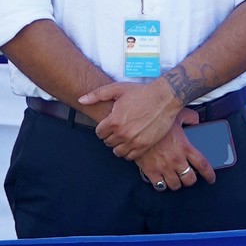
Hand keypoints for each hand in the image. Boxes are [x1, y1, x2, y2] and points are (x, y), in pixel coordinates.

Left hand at [76, 78, 191, 162]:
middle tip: (117, 129)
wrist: (164, 98)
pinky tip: (131, 143)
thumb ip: (97, 95)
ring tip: (123, 137)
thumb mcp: (117, 89)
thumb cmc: (141, 92)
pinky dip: (128, 152)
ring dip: (118, 145)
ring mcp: (134, 141)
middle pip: (107, 142)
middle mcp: (123, 133)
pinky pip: (130, 156)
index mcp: (114, 121)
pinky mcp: (144, 146)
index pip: (99, 133)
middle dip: (110, 136)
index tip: (108, 124)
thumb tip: (81, 99)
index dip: (102, 128)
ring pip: (117, 152)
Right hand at [139, 123, 215, 192]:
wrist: (136, 125)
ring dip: (177, 182)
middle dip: (190, 180)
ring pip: (175, 185)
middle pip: (189, 179)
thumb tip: (196, 121)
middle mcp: (176, 160)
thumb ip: (190, 118)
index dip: (209, 175)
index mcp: (185, 147)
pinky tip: (162, 180)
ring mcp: (163, 167)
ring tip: (175, 178)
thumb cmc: (157, 119)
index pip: (203, 166)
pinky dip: (162, 185)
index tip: (210, 178)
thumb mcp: (178, 114)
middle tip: (188, 176)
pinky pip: (160, 186)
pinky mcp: (150, 171)